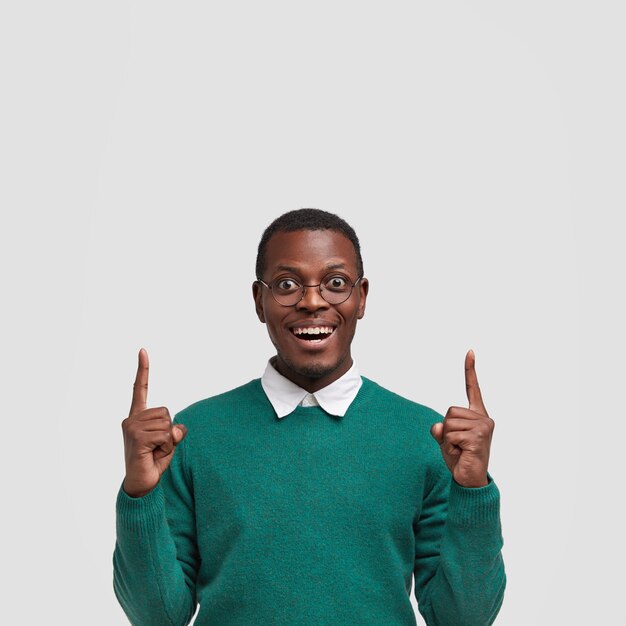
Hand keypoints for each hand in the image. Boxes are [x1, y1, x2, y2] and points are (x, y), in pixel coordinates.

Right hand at [121, 349, 186, 497]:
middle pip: (167, 412)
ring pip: (168, 424)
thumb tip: (177, 428)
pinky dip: (166, 448)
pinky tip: (153, 456)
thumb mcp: (169, 441)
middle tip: (156, 447)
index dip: (143, 370)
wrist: (141, 485)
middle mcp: (131, 419)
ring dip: (168, 442)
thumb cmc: (154, 461)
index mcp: (138, 417)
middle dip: (169, 432)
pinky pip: (166, 436)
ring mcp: (132, 427)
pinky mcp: (136, 438)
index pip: (141, 389)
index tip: (143, 350)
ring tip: (154, 452)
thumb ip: (175, 430)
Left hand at [430, 350, 493, 487]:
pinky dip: (450, 447)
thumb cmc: (459, 458)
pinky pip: (451, 435)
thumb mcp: (445, 439)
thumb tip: (438, 426)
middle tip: (457, 445)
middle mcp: (483, 418)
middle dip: (446, 430)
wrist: (469, 480)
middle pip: (449, 411)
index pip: (472, 389)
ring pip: (448, 423)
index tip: (470, 351)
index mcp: (477, 415)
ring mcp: (483, 427)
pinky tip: (461, 454)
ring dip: (448, 440)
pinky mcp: (479, 437)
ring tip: (459, 450)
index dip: (470, 370)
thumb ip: (440, 428)